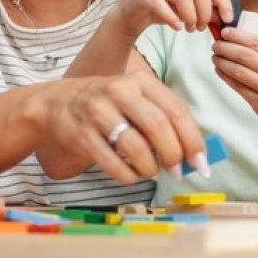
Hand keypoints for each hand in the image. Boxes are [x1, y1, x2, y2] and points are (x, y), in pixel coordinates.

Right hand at [37, 71, 207, 182]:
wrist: (57, 103)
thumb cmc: (110, 104)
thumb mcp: (138, 99)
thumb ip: (165, 119)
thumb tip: (196, 154)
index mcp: (142, 81)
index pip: (177, 110)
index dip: (193, 139)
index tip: (201, 163)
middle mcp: (120, 91)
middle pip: (158, 126)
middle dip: (174, 155)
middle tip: (178, 172)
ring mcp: (98, 112)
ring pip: (135, 146)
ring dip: (150, 167)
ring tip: (152, 171)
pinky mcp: (81, 134)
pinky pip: (112, 162)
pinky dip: (127, 175)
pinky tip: (132, 175)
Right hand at [109, 0, 234, 39]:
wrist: (134, 14)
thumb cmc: (165, 10)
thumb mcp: (190, 10)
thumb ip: (207, 10)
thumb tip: (224, 17)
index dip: (224, 2)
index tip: (228, 19)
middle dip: (205, 12)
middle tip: (202, 27)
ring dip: (190, 16)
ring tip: (190, 28)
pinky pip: (161, 4)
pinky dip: (172, 18)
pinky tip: (177, 27)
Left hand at [212, 28, 257, 135]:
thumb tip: (238, 40)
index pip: (257, 42)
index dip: (238, 35)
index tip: (225, 31)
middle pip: (245, 55)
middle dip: (226, 47)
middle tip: (216, 44)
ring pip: (238, 71)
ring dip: (223, 62)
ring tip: (215, 56)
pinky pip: (238, 86)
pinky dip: (225, 76)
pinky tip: (220, 70)